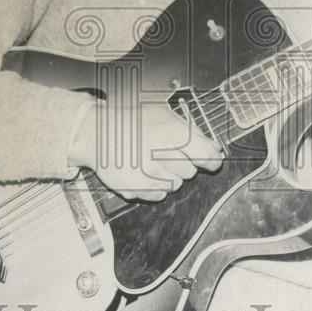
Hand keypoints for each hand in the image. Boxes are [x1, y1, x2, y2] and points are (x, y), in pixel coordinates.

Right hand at [69, 100, 222, 200]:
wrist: (96, 134)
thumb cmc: (130, 121)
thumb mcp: (164, 115)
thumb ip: (192, 132)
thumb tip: (215, 148)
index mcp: (175, 134)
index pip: (208, 158)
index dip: (211, 160)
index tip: (209, 160)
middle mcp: (164, 156)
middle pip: (191, 172)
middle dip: (183, 164)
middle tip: (166, 153)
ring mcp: (151, 175)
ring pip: (176, 185)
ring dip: (168, 176)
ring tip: (151, 160)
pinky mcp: (138, 189)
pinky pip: (160, 195)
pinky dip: (154, 186)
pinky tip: (143, 170)